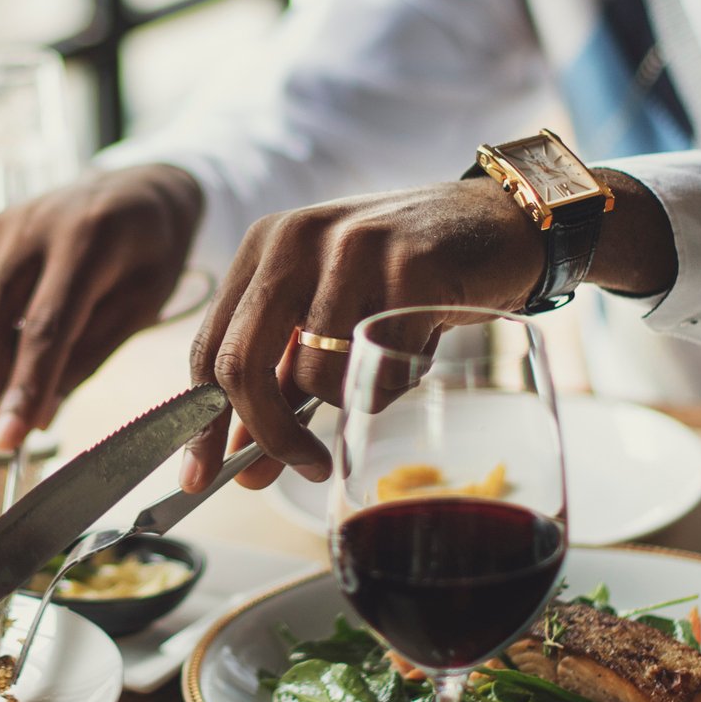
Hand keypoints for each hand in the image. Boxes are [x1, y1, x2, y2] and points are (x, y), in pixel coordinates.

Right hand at [0, 164, 204, 449]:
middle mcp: (32, 226)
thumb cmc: (152, 251)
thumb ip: (90, 356)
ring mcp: (0, 226)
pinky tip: (25, 330)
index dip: (23, 388)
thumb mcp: (143, 305)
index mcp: (86, 239)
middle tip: (16, 420)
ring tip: (32, 372)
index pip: (43, 328)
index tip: (9, 441)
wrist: (139, 187)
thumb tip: (40, 414)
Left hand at [184, 178, 543, 491]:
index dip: (200, 423)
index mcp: (264, 246)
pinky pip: (381, 370)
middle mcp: (296, 239)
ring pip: (315, 376)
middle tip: (301, 467)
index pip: (208, 347)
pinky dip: (397, 383)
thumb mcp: (329, 313)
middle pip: (241, 365)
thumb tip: (245, 464)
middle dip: (266, 435)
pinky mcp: (409, 267)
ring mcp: (351, 248)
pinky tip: (418, 347)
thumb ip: (282, 379)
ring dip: (353, 397)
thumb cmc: (405, 275)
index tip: (200, 478)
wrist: (500, 224)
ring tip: (387, 362)